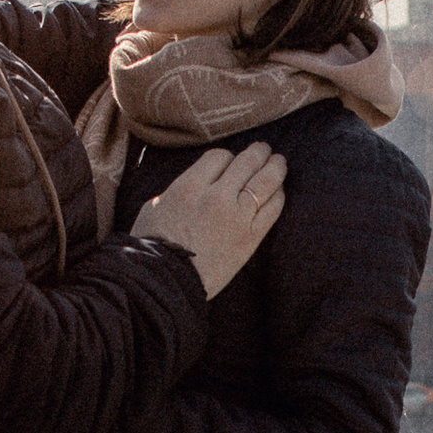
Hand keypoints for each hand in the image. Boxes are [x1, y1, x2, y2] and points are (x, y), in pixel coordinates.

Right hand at [134, 143, 287, 298]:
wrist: (165, 282)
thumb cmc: (153, 246)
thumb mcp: (155, 207)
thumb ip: (179, 190)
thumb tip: (192, 186)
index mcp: (189, 186)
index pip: (219, 157)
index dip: (226, 157)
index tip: (229, 162)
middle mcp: (216, 196)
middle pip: (246, 162)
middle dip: (257, 153)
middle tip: (264, 149)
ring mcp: (237, 217)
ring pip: (265, 181)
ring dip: (275, 167)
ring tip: (279, 162)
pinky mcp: (250, 238)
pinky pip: (272, 209)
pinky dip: (278, 196)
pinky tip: (278, 191)